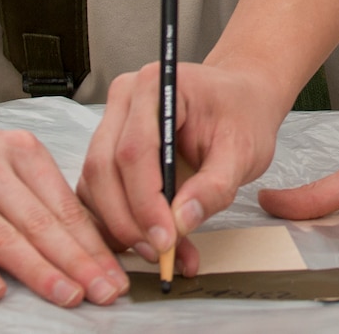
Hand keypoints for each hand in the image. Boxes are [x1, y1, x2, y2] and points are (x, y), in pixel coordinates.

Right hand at [0, 105, 126, 306]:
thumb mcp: (2, 158)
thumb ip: (38, 194)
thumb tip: (88, 240)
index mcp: (19, 150)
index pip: (63, 205)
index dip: (93, 243)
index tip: (116, 273)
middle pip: (40, 223)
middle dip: (78, 262)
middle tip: (105, 293)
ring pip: (3, 237)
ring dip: (39, 271)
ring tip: (68, 297)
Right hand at [78, 58, 284, 273]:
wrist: (241, 100)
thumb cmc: (242, 114)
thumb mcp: (243, 150)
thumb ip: (214, 185)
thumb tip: (182, 220)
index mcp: (156, 85)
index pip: (135, 149)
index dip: (145, 201)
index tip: (165, 239)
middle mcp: (125, 99)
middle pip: (104, 167)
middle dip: (128, 219)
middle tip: (159, 252)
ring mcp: (112, 122)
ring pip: (95, 183)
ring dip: (120, 224)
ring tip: (159, 251)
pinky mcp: (109, 147)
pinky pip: (99, 190)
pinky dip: (118, 220)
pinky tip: (147, 240)